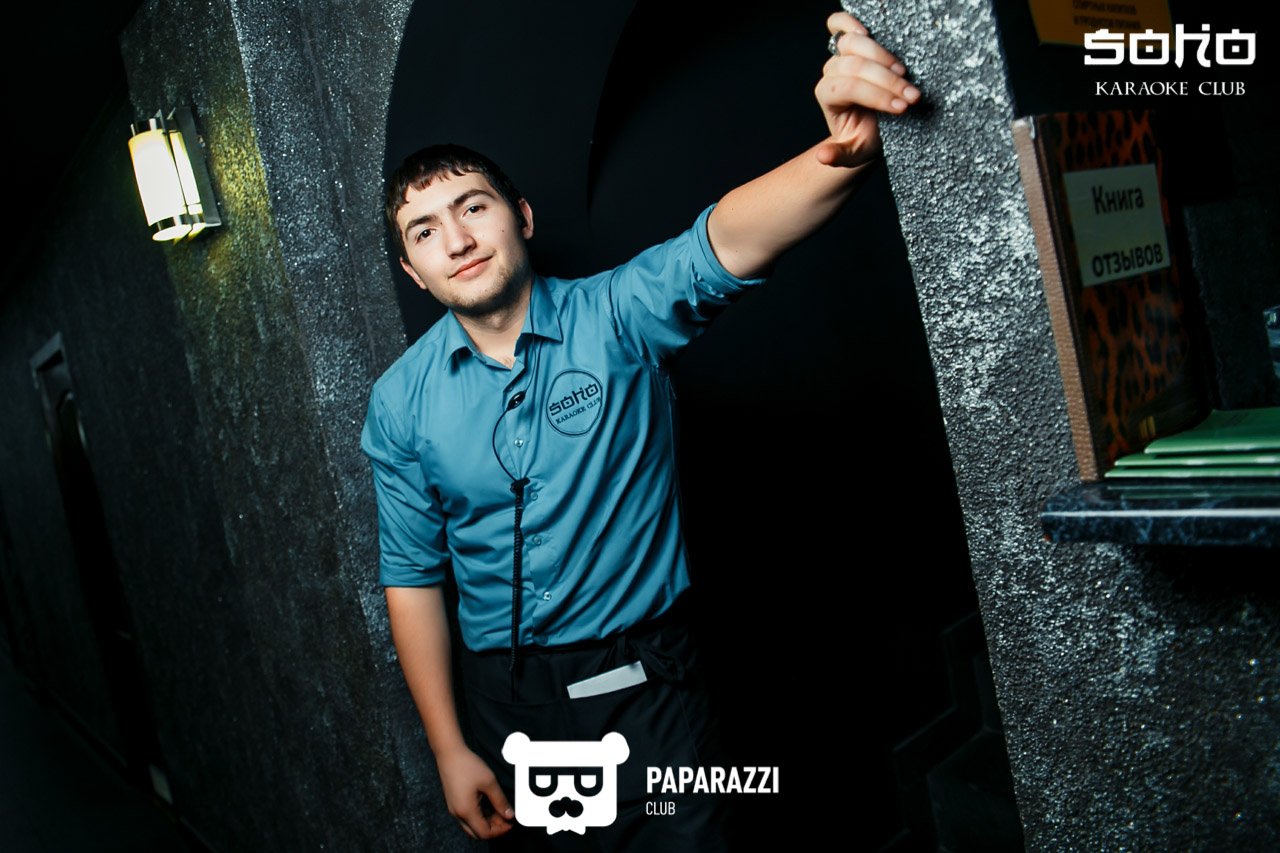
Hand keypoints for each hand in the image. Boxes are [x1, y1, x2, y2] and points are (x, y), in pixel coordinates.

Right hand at [436, 746, 515, 839]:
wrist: (449, 753)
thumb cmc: (467, 765)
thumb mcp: (489, 782)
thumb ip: (500, 801)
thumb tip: (509, 814)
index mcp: (466, 811)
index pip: (484, 833)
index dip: (500, 831)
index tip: (510, 823)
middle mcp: (458, 813)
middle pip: (477, 833)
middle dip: (493, 829)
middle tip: (506, 818)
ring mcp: (454, 809)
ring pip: (472, 826)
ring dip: (487, 822)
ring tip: (500, 811)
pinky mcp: (454, 803)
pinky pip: (467, 817)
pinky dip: (480, 816)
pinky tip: (489, 807)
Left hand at [815, 11, 919, 167]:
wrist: (872, 128)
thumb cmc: (864, 139)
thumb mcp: (854, 154)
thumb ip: (839, 156)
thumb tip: (824, 156)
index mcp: (828, 97)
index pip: (849, 88)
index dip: (877, 95)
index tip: (903, 108)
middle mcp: (831, 75)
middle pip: (855, 66)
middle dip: (888, 82)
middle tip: (912, 98)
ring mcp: (839, 57)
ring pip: (852, 44)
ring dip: (883, 56)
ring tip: (904, 74)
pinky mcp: (851, 46)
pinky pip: (838, 25)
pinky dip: (849, 22)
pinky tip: (868, 30)